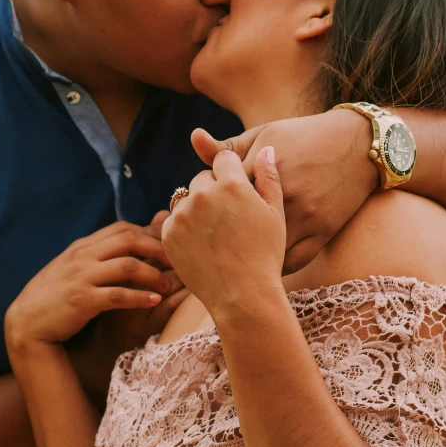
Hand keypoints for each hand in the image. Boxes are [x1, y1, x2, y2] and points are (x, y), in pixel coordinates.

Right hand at [5, 221, 173, 350]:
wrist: (25, 323)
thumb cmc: (56, 294)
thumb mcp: (77, 266)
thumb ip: (102, 252)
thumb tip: (128, 239)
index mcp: (83, 246)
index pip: (123, 229)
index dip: (149, 235)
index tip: (168, 246)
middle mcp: (83, 256)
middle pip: (129, 240)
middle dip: (158, 249)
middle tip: (178, 261)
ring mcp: (81, 277)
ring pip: (126, 265)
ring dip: (153, 274)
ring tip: (169, 286)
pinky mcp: (82, 300)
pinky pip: (117, 295)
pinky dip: (139, 297)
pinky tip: (154, 300)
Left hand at [162, 147, 285, 318]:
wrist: (243, 296)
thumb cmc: (266, 254)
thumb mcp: (276, 213)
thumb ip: (269, 177)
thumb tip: (266, 150)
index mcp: (232, 184)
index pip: (223, 159)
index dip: (232, 173)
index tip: (238, 190)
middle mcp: (203, 194)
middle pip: (203, 178)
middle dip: (213, 190)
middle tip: (229, 217)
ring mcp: (183, 215)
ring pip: (187, 198)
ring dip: (198, 208)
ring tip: (217, 233)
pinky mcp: (169, 234)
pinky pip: (175, 220)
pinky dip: (185, 227)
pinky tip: (204, 244)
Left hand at [191, 109, 377, 271]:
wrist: (358, 145)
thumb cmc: (305, 136)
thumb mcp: (265, 134)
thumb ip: (229, 145)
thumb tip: (193, 137)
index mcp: (264, 167)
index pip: (222, 191)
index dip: (211, 201)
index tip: (209, 206)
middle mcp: (285, 194)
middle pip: (240, 224)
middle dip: (222, 230)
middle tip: (216, 233)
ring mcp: (305, 216)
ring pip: (264, 249)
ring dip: (245, 255)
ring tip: (233, 254)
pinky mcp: (323, 232)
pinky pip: (293, 262)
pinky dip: (275, 267)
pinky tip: (261, 264)